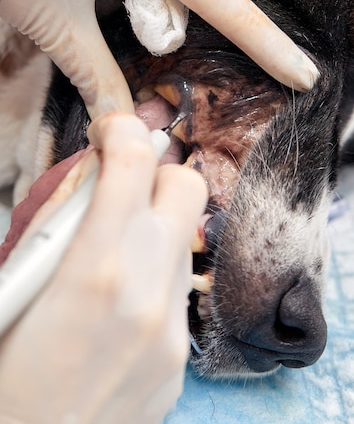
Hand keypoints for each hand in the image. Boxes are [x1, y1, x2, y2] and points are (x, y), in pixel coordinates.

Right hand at [0, 112, 207, 423]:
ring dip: (154, 227)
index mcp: (96, 269)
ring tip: (112, 250)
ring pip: (185, 238)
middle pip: (185, 187)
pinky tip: (120, 300)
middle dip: (154, 174)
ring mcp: (172, 329)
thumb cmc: (8, 373)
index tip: (108, 133)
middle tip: (118, 189)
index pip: (134, 163)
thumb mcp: (15, 280)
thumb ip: (56, 223)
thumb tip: (92, 176)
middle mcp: (149, 293)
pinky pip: (180, 290)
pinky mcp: (182, 358)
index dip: (121, 130)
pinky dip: (155, 275)